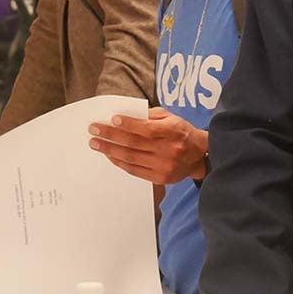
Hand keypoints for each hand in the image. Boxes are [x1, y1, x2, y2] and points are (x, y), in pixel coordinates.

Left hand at [89, 107, 208, 183]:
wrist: (198, 156)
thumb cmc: (181, 132)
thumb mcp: (171, 117)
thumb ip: (150, 115)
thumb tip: (126, 116)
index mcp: (173, 131)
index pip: (147, 129)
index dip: (128, 124)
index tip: (112, 119)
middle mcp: (168, 150)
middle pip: (134, 143)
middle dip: (111, 136)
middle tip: (94, 130)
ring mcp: (163, 166)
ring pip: (131, 158)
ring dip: (110, 150)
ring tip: (96, 143)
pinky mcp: (159, 178)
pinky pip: (134, 170)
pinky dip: (119, 162)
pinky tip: (109, 155)